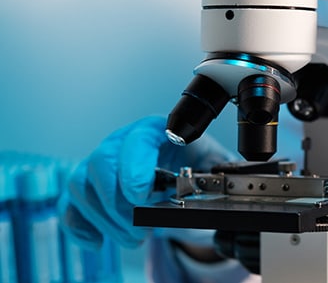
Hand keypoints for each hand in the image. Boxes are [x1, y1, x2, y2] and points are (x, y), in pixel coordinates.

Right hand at [58, 116, 235, 248]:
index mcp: (158, 130)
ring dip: (106, 219)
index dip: (135, 166)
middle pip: (102, 161)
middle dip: (119, 202)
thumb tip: (209, 194)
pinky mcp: (87, 186)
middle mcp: (123, 141)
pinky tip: (98, 241)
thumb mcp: (213, 168)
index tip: (141, 195)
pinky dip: (80, 226)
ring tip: (134, 237)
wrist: (185, 172)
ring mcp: (101, 162)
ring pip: (81, 184)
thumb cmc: (197, 165)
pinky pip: (69, 204)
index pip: (139, 137)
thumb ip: (213, 177)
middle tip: (141, 228)